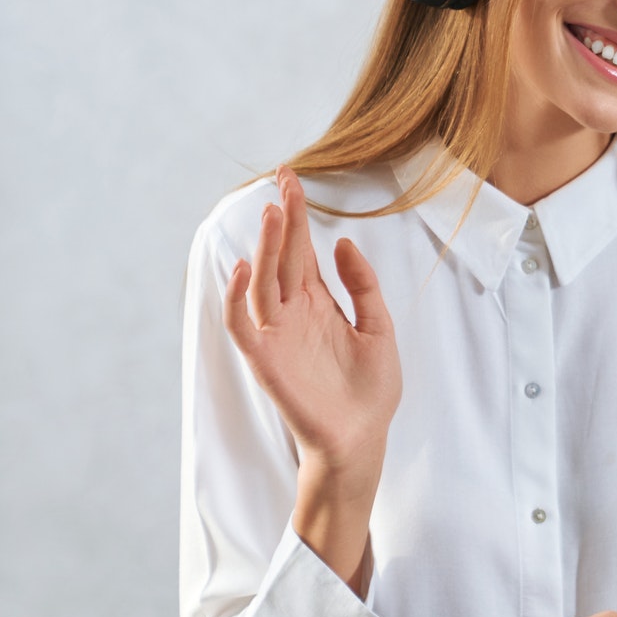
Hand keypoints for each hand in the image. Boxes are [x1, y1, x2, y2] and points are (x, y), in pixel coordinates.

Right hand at [223, 165, 401, 484]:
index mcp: (319, 301)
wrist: (362, 439)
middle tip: (283, 179)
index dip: (297, 213)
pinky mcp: (264, 359)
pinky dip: (236, 296)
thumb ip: (364, 286)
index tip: (292, 178)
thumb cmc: (371, 390)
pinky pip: (242, 322)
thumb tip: (344, 241)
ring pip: (262, 281)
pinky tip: (244, 267)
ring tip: (272, 213)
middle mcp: (293, 312)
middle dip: (281, 218)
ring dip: (265, 248)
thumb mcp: (380, 328)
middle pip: (282, 255)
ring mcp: (277, 333)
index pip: (303, 249)